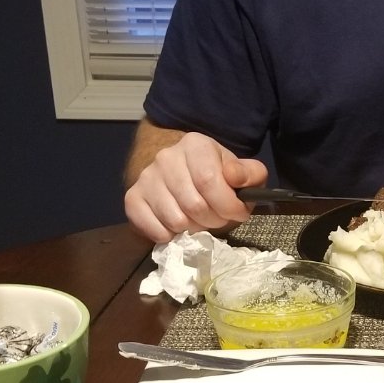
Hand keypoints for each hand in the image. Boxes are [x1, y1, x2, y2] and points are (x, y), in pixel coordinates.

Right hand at [124, 131, 267, 242]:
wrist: (184, 174)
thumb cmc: (218, 178)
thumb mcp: (243, 173)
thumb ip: (250, 174)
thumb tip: (234, 177)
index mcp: (195, 145)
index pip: (210, 182)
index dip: (228, 206)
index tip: (237, 212)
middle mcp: (166, 157)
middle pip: (194, 205)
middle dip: (214, 220)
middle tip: (217, 218)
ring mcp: (147, 178)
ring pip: (175, 220)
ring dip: (193, 229)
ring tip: (198, 220)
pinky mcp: (133, 198)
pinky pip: (153, 229)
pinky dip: (170, 236)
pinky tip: (178, 228)